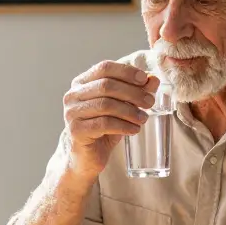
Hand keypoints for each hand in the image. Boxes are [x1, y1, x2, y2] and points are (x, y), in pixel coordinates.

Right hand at [63, 62, 160, 178]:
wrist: (86, 157)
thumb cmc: (103, 128)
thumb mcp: (122, 107)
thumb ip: (136, 91)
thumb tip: (153, 79)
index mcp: (82, 83)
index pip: (104, 67)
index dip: (126, 71)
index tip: (145, 80)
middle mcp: (73, 95)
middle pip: (106, 85)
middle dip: (132, 93)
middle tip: (150, 102)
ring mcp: (72, 113)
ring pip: (106, 105)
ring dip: (130, 111)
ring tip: (143, 118)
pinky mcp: (76, 130)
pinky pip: (103, 123)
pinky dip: (123, 125)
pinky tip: (134, 129)